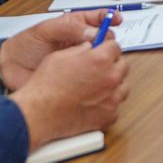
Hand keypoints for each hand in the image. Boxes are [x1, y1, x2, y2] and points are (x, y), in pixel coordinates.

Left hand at [0, 8, 114, 90]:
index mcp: (76, 25)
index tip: (116, 20)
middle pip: (106, 39)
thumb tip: (94, 32)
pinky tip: (96, 75)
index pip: (100, 18)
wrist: (9, 69)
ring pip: (101, 58)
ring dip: (104, 60)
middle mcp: (82, 42)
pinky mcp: (77, 77)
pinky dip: (97, 75)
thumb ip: (69, 28)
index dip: (110, 18)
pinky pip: (92, 75)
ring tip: (100, 61)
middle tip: (105, 45)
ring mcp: (80, 60)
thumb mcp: (46, 31)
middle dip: (109, 41)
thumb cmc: (25, 45)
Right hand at [10, 37, 129, 148]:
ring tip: (95, 87)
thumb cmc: (46, 87)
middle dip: (111, 65)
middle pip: (122, 65)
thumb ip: (81, 49)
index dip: (106, 49)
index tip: (103, 52)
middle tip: (98, 70)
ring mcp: (112, 98)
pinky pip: (116, 106)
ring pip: (122, 86)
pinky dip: (108, 103)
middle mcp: (111, 77)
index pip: (115, 46)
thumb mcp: (60, 56)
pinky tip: (94, 102)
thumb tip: (89, 47)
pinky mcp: (109, 116)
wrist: (39, 113)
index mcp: (101, 59)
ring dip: (113, 85)